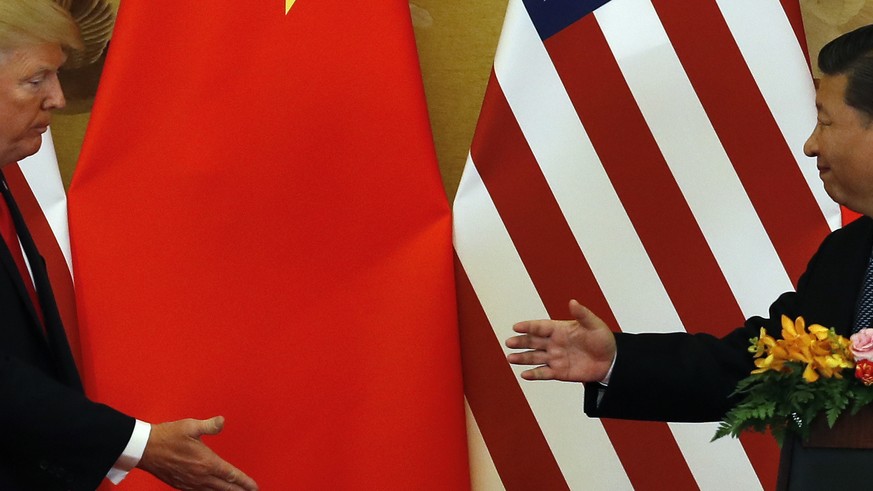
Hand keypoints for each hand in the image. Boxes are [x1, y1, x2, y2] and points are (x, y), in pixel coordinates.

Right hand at [137, 416, 257, 490]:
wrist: (145, 448)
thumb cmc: (167, 436)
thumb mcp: (191, 426)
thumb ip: (210, 425)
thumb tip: (222, 421)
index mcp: (206, 462)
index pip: (231, 475)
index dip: (245, 482)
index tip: (254, 487)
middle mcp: (200, 476)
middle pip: (225, 488)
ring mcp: (190, 482)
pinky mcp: (181, 484)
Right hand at [506, 300, 615, 382]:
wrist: (611, 360)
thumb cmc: (602, 339)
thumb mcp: (594, 324)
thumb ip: (582, 314)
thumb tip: (572, 302)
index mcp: (559, 329)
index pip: (540, 327)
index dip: (528, 326)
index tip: (516, 327)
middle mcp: (553, 343)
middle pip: (533, 342)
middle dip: (520, 342)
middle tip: (509, 342)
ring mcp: (555, 358)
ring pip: (534, 358)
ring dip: (522, 358)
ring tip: (510, 358)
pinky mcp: (559, 372)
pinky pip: (544, 373)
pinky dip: (534, 374)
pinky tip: (524, 374)